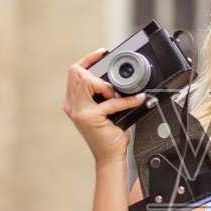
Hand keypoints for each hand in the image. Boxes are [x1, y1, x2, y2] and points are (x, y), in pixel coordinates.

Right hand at [63, 49, 146, 164]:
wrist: (110, 157)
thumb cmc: (110, 134)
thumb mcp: (105, 110)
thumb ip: (104, 94)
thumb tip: (117, 78)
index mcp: (73, 102)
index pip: (74, 72)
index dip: (88, 59)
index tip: (102, 53)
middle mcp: (73, 106)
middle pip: (76, 72)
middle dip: (95, 71)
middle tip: (111, 85)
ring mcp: (79, 111)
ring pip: (87, 81)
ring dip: (106, 85)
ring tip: (116, 96)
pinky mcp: (89, 117)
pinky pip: (110, 101)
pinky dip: (127, 100)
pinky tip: (137, 100)